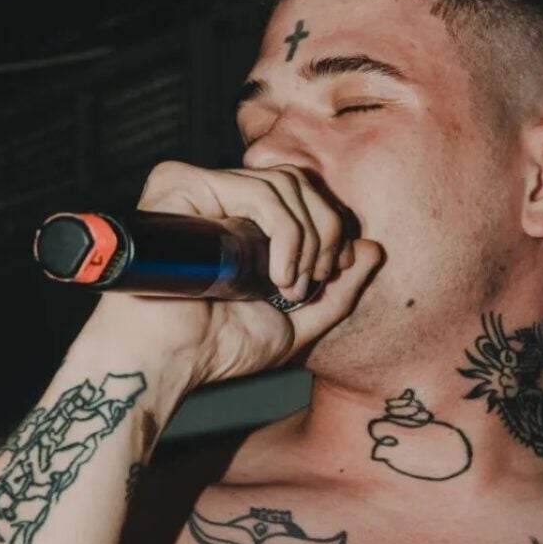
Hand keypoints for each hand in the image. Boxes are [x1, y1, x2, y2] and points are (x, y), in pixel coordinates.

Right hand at [69, 160, 383, 390]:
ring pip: (283, 183)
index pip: (301, 193)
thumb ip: (337, 290)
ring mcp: (199, 187)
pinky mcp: (181, 185)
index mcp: (240, 219)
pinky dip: (284, 231)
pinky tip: (276, 272)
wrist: (168, 362)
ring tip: (289, 284)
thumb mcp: (295, 323)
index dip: (329, 228)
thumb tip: (374, 249)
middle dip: (325, 231)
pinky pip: (256, 189)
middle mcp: (218, 196)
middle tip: (312, 281)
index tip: (328, 276)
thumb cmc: (217, 347)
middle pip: (298, 181)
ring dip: (305, 238)